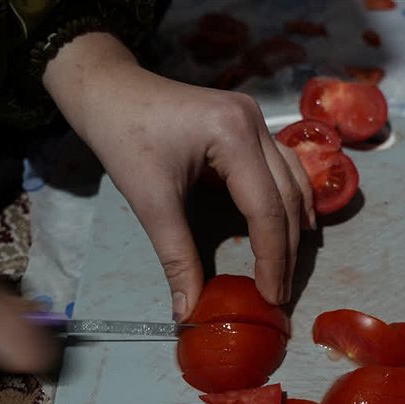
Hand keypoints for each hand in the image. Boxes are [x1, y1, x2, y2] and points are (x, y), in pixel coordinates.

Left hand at [43, 32, 312, 320]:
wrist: (109, 91)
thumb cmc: (124, 138)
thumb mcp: (151, 202)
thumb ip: (177, 258)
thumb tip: (188, 311)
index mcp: (234, 135)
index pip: (266, 209)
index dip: (272, 260)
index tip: (272, 299)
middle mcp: (254, 123)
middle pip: (287, 198)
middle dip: (286, 251)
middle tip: (281, 295)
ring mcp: (255, 120)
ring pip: (293, 182)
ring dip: (294, 227)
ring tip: (289, 269)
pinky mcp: (249, 124)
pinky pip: (283, 167)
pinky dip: (290, 199)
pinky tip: (295, 225)